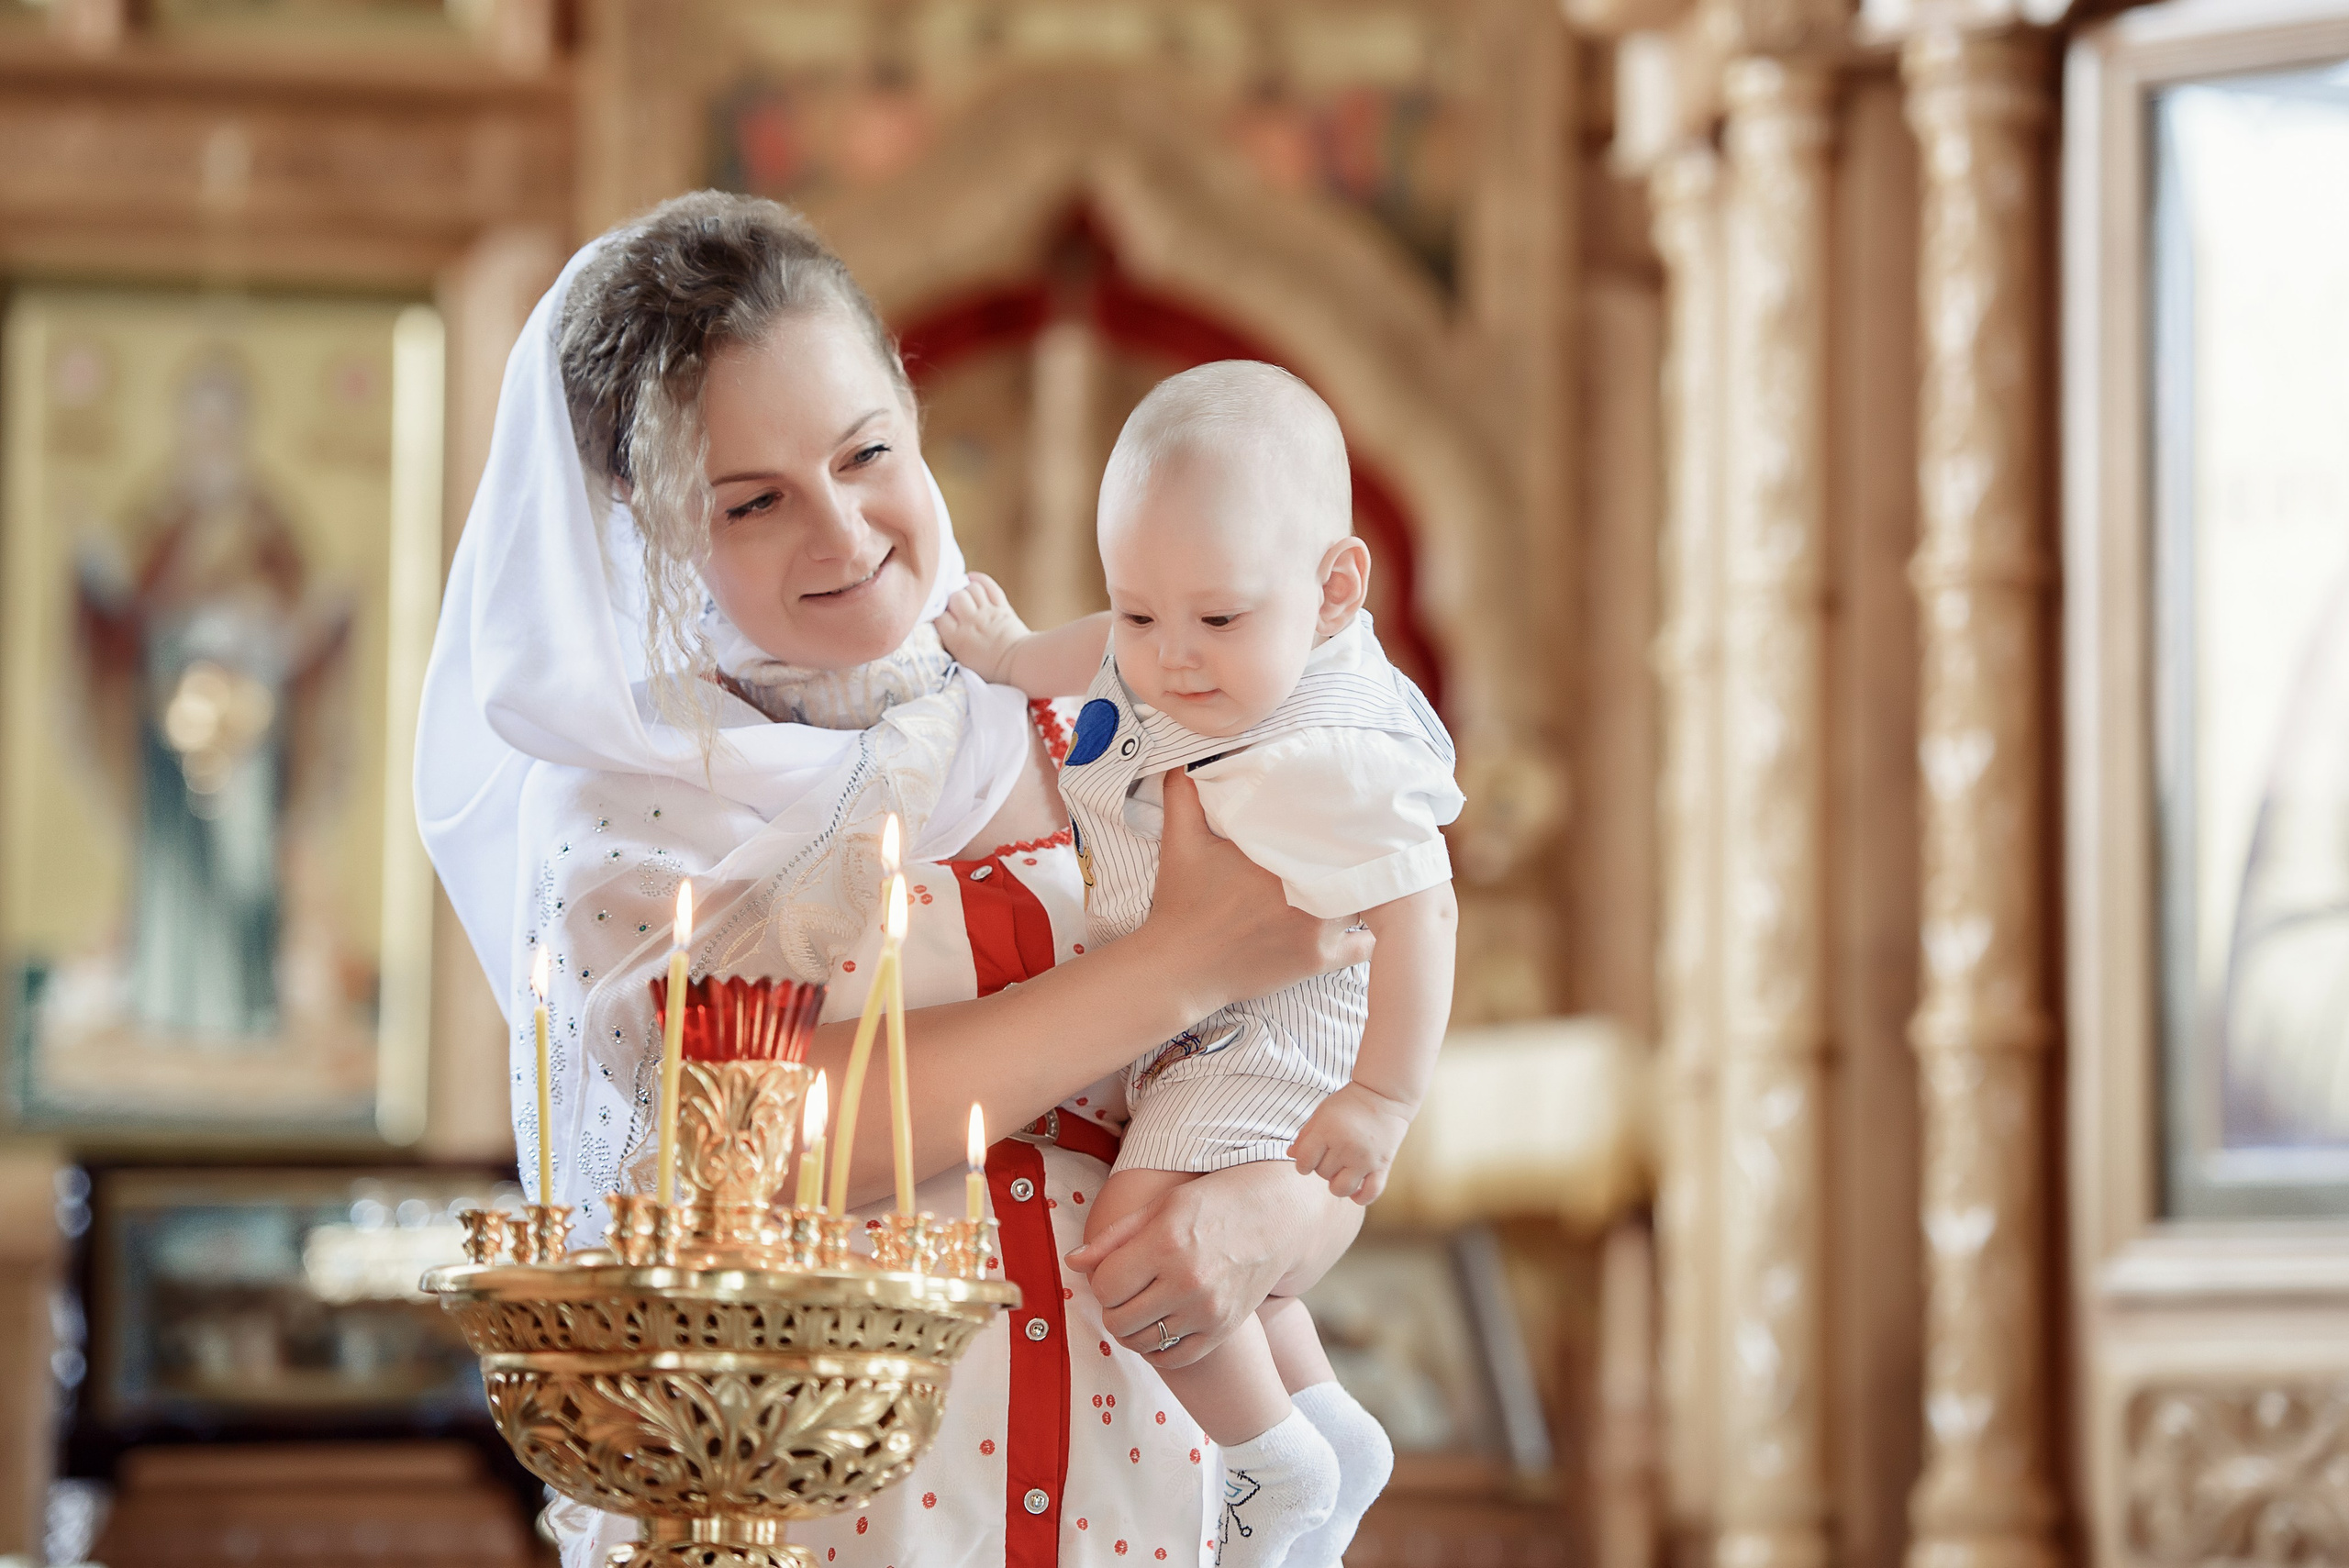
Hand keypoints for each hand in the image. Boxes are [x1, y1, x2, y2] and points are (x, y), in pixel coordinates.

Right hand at [935, 572, 1033, 686]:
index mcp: (957, 640)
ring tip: (965, 595)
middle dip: (951, 598)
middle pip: (955, 597)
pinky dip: (980, 579)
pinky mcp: (1002, 608)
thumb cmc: (991, 669)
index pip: (939, 616)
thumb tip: (942, 626)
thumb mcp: (962, 661)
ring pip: (971, 588)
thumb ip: (951, 643)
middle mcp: (971, 623)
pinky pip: (990, 586)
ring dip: (966, 589)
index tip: (939, 615)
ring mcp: (987, 613)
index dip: (937, 612)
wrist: (1020, 665)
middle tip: (953, 604)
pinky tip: (972, 579)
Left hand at [1064, 1163, 1362, 1367]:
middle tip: (1126, 1289)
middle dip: (1113, 1306)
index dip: (1101, 1280)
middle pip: (1118, 1320)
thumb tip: (1073, 1264)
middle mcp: (1187, 1282)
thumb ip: (1113, 1238)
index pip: (1105, 1286)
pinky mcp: (1222, 1330)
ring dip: (1132, 1328)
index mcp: (1166, 1244)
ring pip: (1142, 1343)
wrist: (1274, 1217)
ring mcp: (1207, 1311)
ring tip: (1141, 1305)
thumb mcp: (1160, 1206)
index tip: (1114, 1270)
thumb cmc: (1210, 1204)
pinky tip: (1161, 1323)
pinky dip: (1158, 1347)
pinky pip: (1172, 1358)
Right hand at [1141, 771, 1374, 1019]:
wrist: (1181, 968)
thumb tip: (1184, 761)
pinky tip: (1374, 922)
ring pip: (1366, 901)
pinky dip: (1371, 934)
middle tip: (1367, 841)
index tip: (1350, 814)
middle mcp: (1306, 891)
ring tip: (1373, 874)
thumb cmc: (1182, 904)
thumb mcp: (1179, 843)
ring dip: (1368, 890)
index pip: (1332, 831)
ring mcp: (1316, 928)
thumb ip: (1183, 795)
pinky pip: (1363, 947)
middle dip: (1360, 853)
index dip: (1346, 821)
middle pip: (1355, 863)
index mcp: (1280, 857)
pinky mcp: (1318, 960)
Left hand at [1289, 1080, 1413, 1203]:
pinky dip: (1361, 1197)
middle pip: (1323, 1174)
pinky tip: (1355, 1192)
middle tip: (1332, 1154)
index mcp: (1328, 1130)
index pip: (1304, 1162)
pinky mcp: (1383, 1165)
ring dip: (1337, 1185)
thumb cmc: (1349, 1103)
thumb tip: (1292, 1155)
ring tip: (1341, 1172)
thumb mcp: (1322, 1112)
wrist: (1384, 1094)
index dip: (1303, 1164)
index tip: (1309, 1159)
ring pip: (1342, 1189)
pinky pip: (1371, 1193)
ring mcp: (1365, 1158)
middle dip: (1323, 1167)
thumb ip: (1306, 1134)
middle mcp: (1346, 1146)